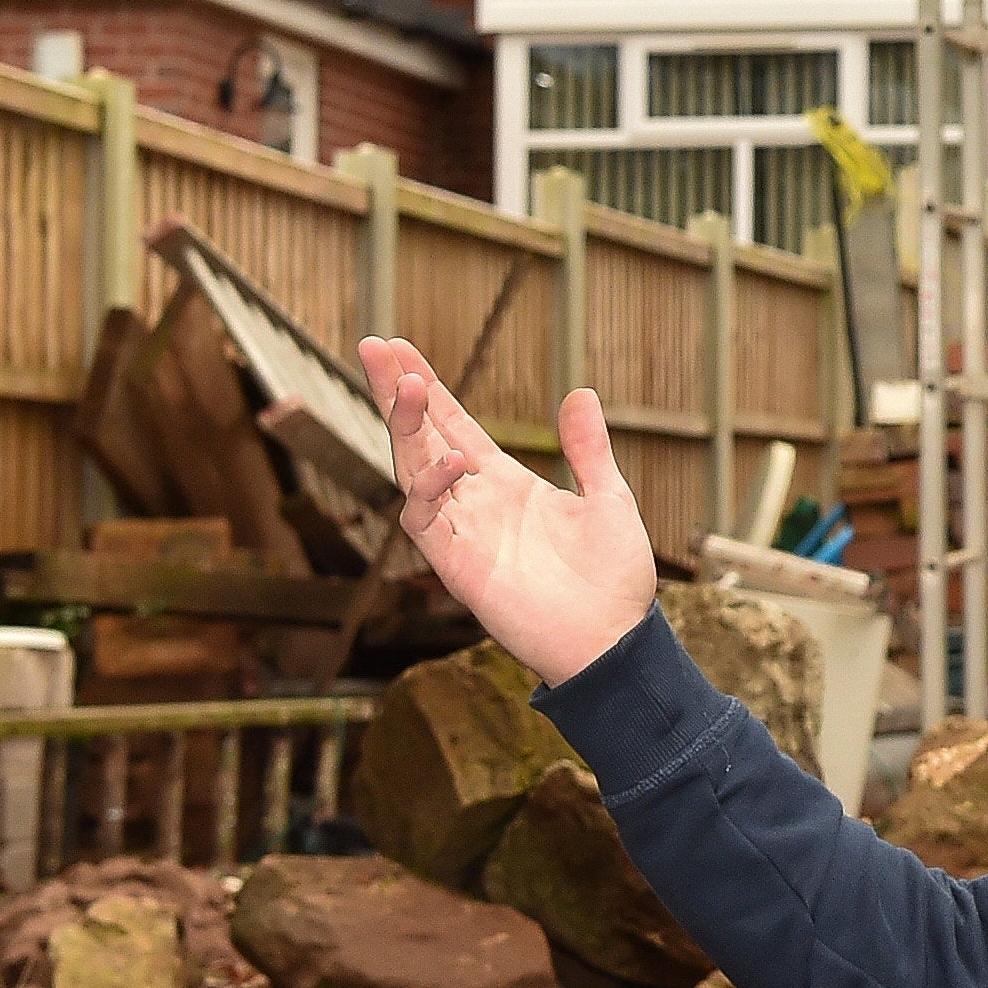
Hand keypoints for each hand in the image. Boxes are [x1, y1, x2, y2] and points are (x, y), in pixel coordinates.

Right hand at [359, 338, 656, 684]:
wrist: (615, 640)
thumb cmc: (613, 579)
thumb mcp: (608, 497)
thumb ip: (587, 449)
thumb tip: (581, 393)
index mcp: (506, 484)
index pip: (453, 425)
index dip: (427, 388)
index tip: (398, 346)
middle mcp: (475, 503)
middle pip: (421, 438)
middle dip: (397, 393)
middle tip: (373, 346)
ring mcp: (462, 533)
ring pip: (413, 471)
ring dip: (406, 428)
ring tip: (408, 386)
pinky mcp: (457, 566)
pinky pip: (423, 521)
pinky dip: (428, 488)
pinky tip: (449, 461)